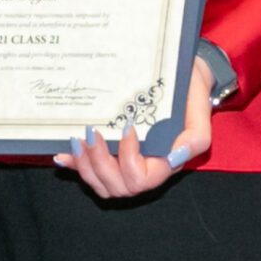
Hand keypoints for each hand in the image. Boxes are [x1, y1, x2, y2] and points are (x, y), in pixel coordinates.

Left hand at [57, 57, 215, 199]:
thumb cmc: (189, 91)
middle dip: (99, 163)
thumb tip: (175, 156)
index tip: (128, 128)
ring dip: (85, 165)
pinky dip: (75, 164)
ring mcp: (126, 161)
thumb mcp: (199, 109)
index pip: (141, 180)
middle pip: (117, 187)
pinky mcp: (112, 152)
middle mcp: (145, 166)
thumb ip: (197, 137)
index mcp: (165, 162)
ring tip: (77, 140)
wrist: (183, 74)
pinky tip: (61, 154)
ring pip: (102, 184)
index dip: (128, 160)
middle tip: (91, 133)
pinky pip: (91, 169)